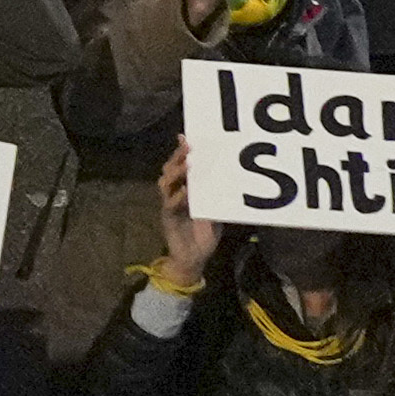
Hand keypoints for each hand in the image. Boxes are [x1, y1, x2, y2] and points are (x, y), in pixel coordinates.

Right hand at [155, 141, 219, 278]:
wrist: (193, 258)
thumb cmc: (204, 235)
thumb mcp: (216, 213)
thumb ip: (216, 198)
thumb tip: (228, 181)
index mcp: (185, 190)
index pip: (180, 166)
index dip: (181, 152)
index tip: (186, 137)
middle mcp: (175, 193)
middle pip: (170, 169)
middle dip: (177, 157)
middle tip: (188, 146)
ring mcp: (170, 204)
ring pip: (165, 182)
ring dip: (176, 172)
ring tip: (187, 165)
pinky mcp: (168, 217)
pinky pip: (170, 203)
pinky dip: (177, 196)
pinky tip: (186, 191)